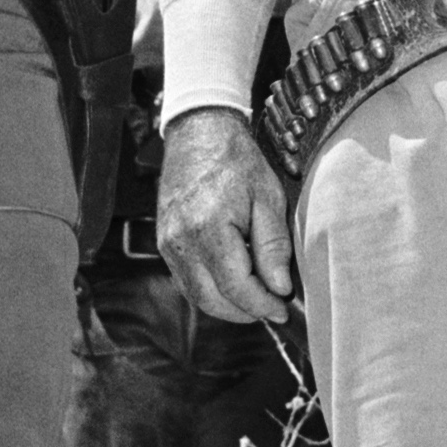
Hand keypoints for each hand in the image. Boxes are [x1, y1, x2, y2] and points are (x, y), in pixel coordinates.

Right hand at [159, 108, 295, 323]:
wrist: (198, 134)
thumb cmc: (237, 161)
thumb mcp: (268, 197)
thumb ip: (273, 246)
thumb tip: (279, 288)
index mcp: (209, 227)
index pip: (235, 286)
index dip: (261, 305)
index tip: (282, 309)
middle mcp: (181, 240)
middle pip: (211, 299)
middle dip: (245, 312)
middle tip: (273, 309)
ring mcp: (168, 243)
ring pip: (196, 296)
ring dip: (227, 306)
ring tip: (257, 299)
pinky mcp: (164, 243)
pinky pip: (186, 281)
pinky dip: (210, 291)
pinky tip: (234, 283)